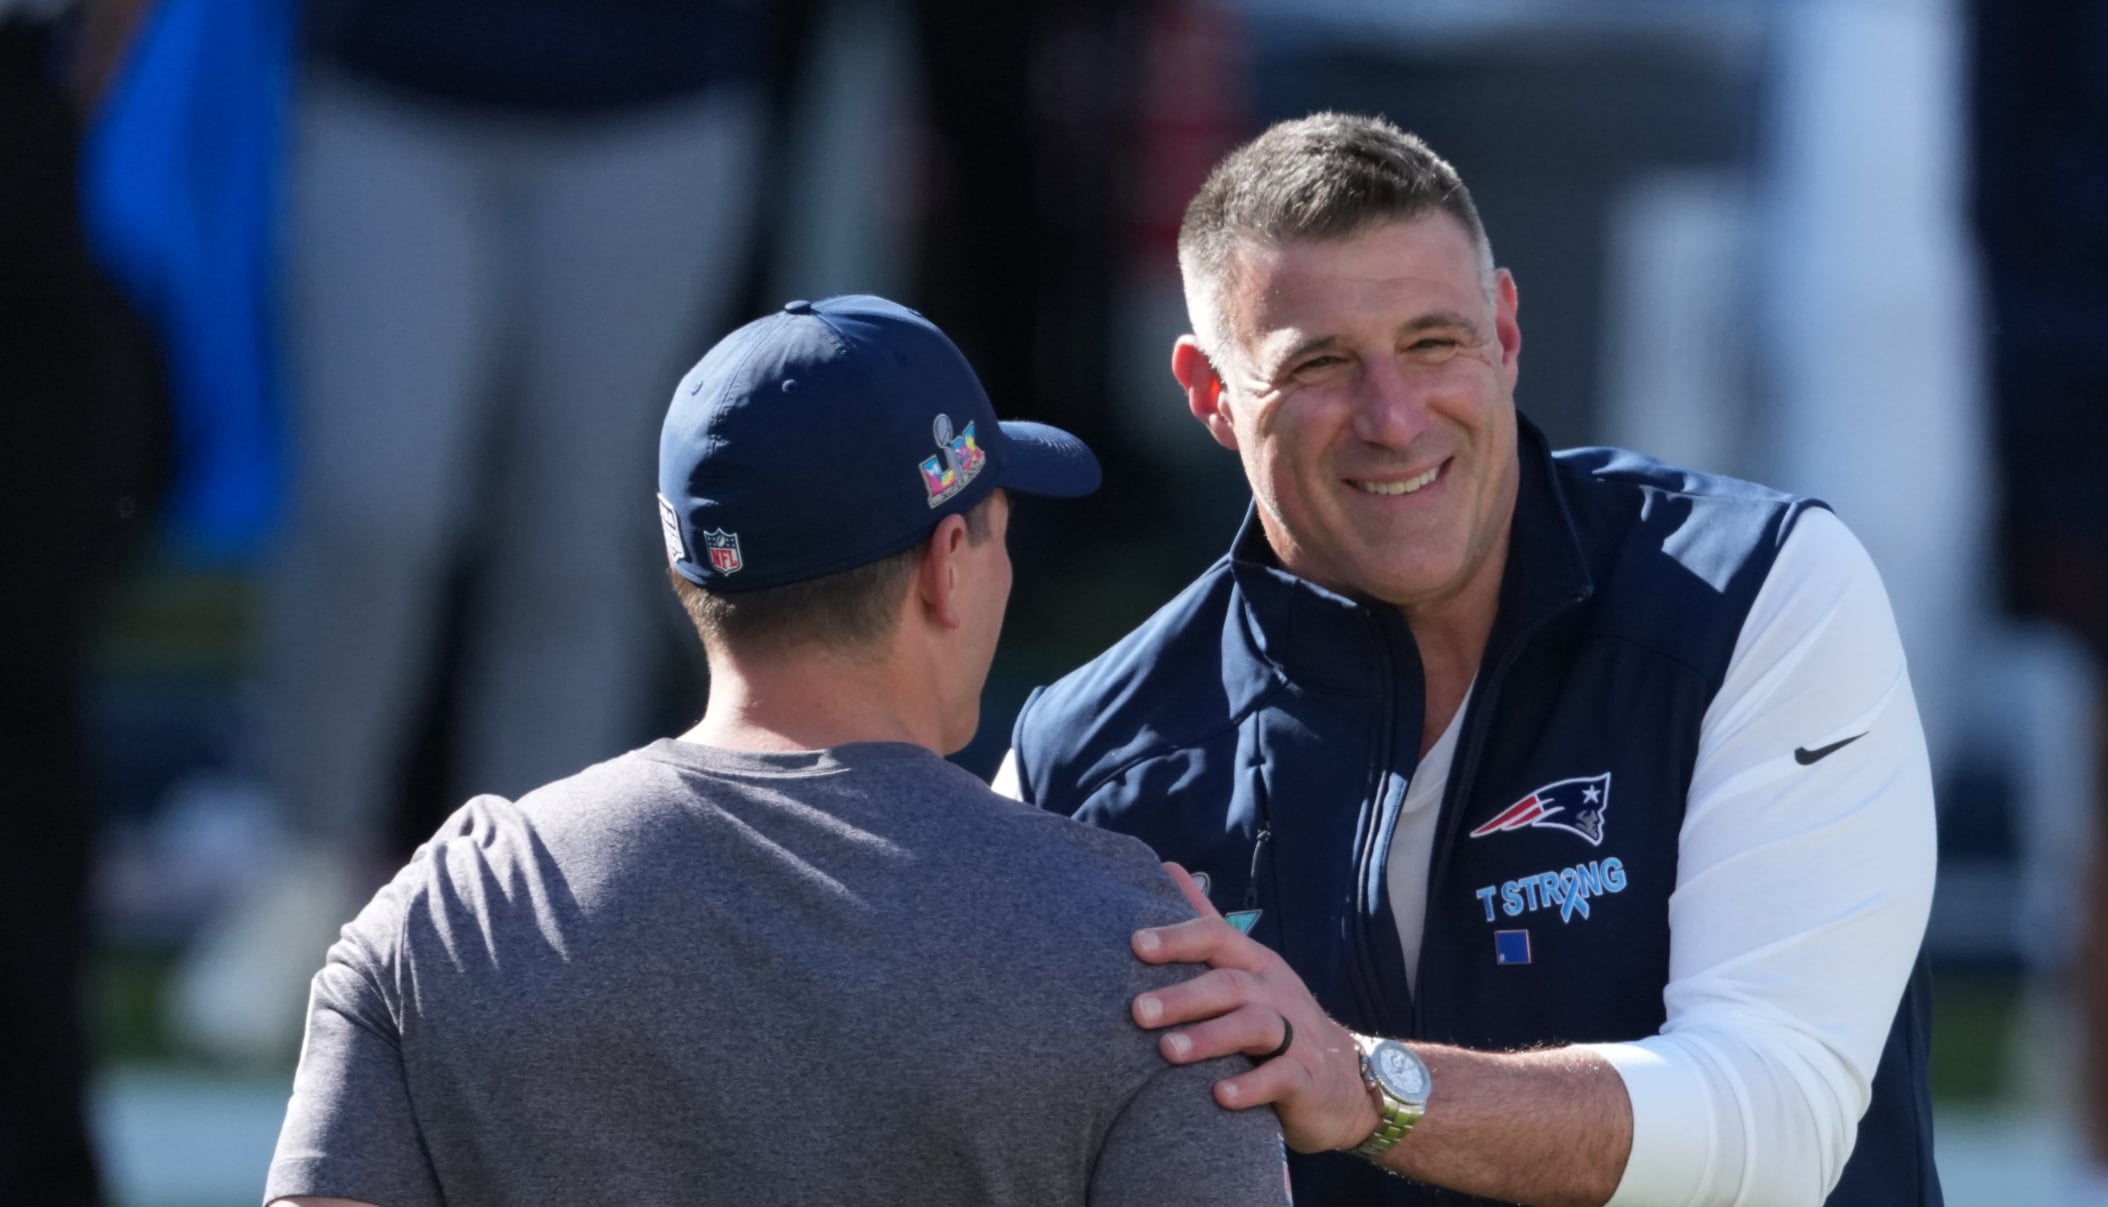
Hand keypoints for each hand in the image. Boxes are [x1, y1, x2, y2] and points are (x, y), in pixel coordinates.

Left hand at [1132, 862, 1380, 1152]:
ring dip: (1209, 1038)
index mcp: (1253, 963)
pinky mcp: (1305, 1077)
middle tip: (1137, 1011)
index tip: (1135, 944)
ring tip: (1168, 1052)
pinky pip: (1281, 1077)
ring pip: (1253, 1026)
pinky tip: (1220, 1096)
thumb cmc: (1278, 1017)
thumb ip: (1205, 925)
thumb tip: (1167, 867)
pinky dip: (1251, 1086)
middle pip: (1229, 984)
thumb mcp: (1245, 967)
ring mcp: (1294, 1033)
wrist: (1343, 1079)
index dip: (1178, 939)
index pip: (1216, 938)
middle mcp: (1273, 991)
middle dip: (1183, 996)